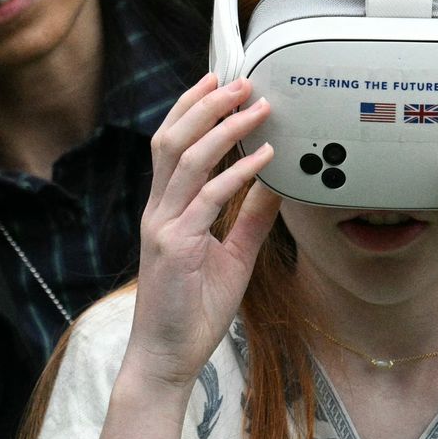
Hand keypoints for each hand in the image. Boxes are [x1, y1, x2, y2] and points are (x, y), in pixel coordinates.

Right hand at [125, 74, 280, 391]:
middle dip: (206, 104)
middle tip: (241, 81)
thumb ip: (250, 217)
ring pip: (186, 160)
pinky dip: (237, 174)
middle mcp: (160, 210)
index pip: (171, 144)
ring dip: (222, 128)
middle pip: (173, 139)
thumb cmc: (194, 310)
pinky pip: (208, 200)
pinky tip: (264, 159)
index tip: (218, 81)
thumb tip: (277, 182)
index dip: (191, 107)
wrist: (166, 358)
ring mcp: (164, 227)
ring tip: (254, 107)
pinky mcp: (175, 248)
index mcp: (167, 209)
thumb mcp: (233, 256)